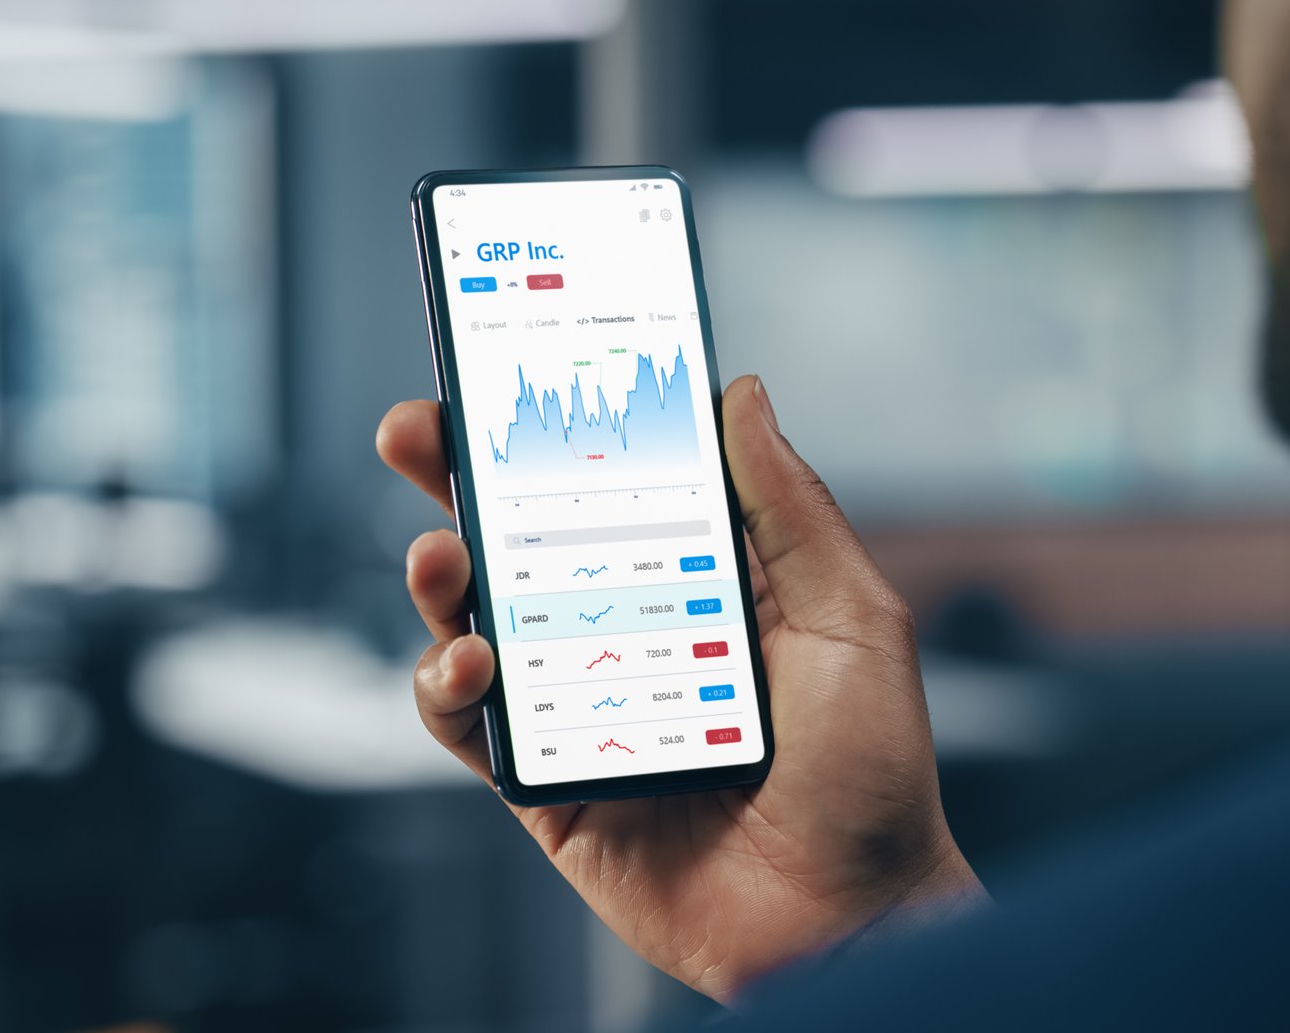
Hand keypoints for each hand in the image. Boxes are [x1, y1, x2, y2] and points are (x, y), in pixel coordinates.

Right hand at [377, 375, 982, 1002]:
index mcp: (704, 583)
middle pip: (527, 540)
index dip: (560, 426)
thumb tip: (741, 393)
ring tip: (440, 555)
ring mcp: (584, 707)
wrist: (850, 922)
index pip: (615, 485)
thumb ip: (789, 508)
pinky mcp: (546, 786)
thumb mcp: (852, 617)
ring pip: (480, 623)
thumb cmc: (872, 775)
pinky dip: (447, 686)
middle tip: (416, 433)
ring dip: (442, 578)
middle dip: (461, 479)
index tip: (512, 367)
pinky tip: (469, 663)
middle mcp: (634, 634)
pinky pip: (470, 727)